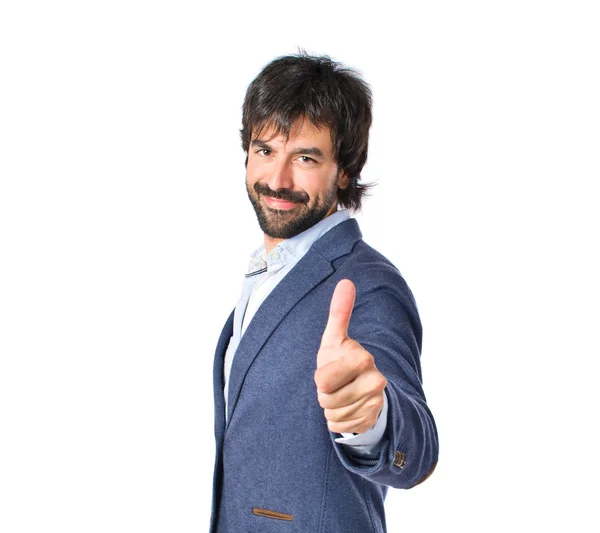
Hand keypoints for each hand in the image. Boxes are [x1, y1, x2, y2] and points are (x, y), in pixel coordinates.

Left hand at [314, 279, 386, 433]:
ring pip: (334, 413)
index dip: (320, 378)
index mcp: (362, 358)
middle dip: (324, 394)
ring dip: (331, 407)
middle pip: (327, 398)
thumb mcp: (335, 338)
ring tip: (341, 395)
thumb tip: (346, 282)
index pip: (322, 380)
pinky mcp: (373, 419)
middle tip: (334, 384)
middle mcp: (375, 380)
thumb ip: (339, 312)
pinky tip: (347, 408)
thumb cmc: (341, 360)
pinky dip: (338, 420)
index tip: (330, 370)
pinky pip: (341, 426)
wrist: (360, 388)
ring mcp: (376, 402)